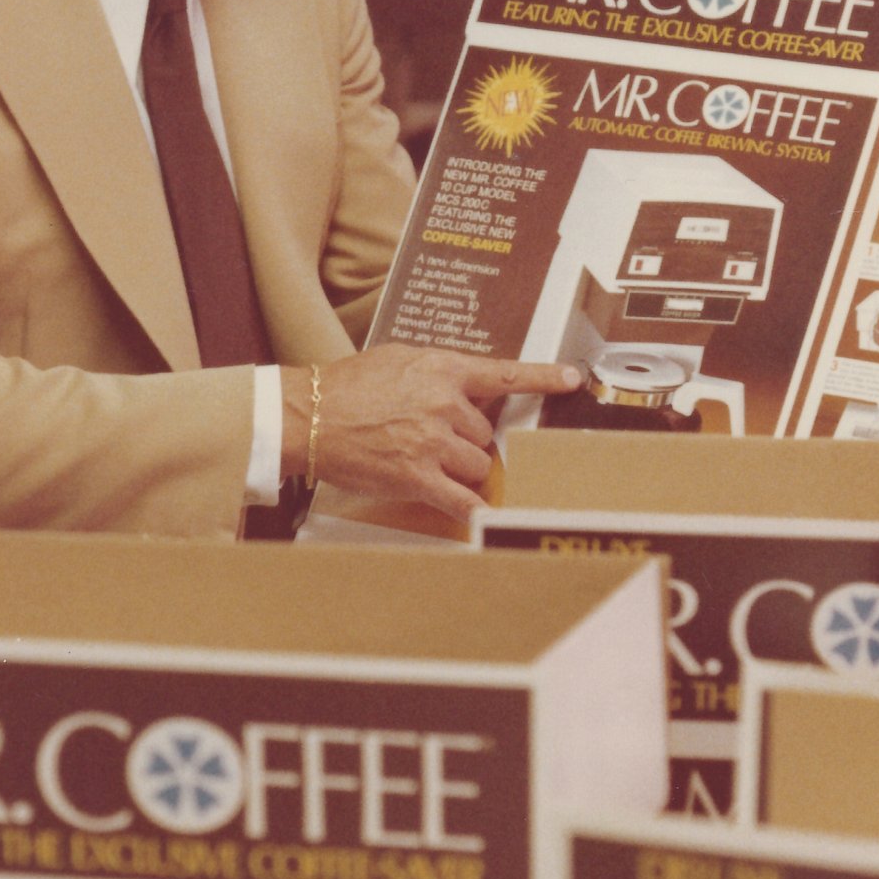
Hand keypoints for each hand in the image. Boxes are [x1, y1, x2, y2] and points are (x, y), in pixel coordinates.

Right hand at [286, 347, 581, 520]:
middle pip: (485, 434)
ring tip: (425, 462)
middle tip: (433, 439)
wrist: (308, 415)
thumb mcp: (398, 360)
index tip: (570, 380)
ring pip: (477, 466)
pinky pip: (461, 500)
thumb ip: (437, 373)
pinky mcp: (418, 477)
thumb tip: (464, 387)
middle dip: (467, 441)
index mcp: (442, 370)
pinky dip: (474, 511)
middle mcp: (444, 405)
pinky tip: (483, 518)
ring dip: (461, 470)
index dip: (542, 377)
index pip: (503, 374)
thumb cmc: (345, 387)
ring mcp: (433, 442)